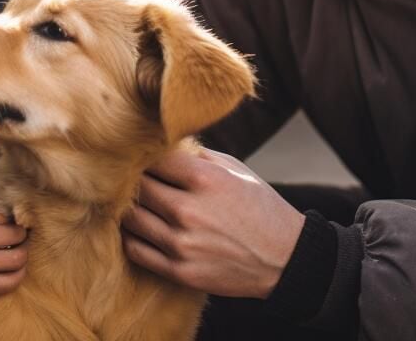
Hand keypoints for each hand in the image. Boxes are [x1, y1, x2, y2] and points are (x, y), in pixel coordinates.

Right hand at [0, 199, 27, 297]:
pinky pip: (11, 282)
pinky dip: (17, 274)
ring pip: (19, 258)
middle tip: (15, 235)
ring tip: (15, 251)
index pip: (10, 213)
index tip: (13, 220)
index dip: (13, 216)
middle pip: (18, 234)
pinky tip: (12, 269)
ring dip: (21, 253)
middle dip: (19, 233)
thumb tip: (11, 200)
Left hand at [121, 148, 303, 298]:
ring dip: (130, 208)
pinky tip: (142, 230)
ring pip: (131, 218)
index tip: (143, 157)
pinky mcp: (180, 271)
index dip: (144, 155)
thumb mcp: (235, 170)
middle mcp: (189, 211)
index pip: (152, 158)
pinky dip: (133, 237)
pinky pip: (136, 250)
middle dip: (134, 180)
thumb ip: (197, 155)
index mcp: (204, 179)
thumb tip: (162, 143)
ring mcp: (182, 244)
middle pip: (137, 187)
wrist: (284, 258)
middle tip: (134, 179)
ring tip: (139, 203)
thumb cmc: (259, 208)